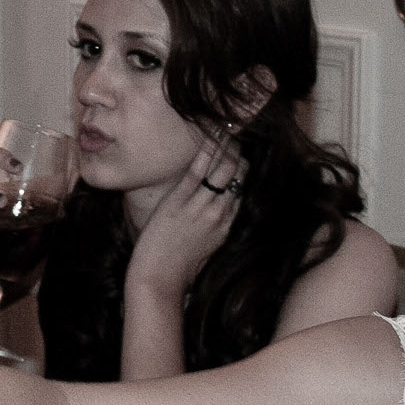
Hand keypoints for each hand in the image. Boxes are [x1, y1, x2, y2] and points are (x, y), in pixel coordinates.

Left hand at [126, 131, 242, 306]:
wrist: (160, 281)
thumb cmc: (177, 269)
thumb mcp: (205, 248)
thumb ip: (213, 229)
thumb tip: (216, 215)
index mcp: (227, 226)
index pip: (244, 188)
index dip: (244, 167)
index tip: (241, 151)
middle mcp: (220, 214)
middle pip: (239, 174)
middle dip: (238, 150)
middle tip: (233, 130)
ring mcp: (201, 208)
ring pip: (223, 168)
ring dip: (225, 143)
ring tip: (224, 123)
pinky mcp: (180, 202)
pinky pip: (198, 170)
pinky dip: (206, 149)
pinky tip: (208, 133)